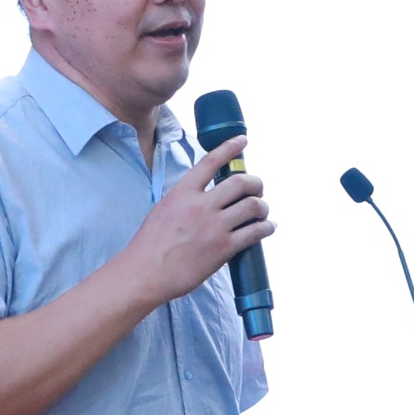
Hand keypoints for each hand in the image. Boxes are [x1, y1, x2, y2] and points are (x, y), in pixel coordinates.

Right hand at [126, 134, 271, 306]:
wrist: (146, 273)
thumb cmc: (150, 245)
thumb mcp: (163, 210)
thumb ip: (184, 199)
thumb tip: (202, 196)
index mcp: (183, 193)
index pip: (210, 162)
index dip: (229, 148)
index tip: (242, 141)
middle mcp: (201, 206)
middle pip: (240, 182)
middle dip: (255, 183)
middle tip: (258, 189)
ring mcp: (214, 226)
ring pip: (252, 206)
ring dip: (263, 206)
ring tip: (262, 212)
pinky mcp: (224, 248)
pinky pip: (255, 232)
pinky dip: (266, 227)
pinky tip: (267, 228)